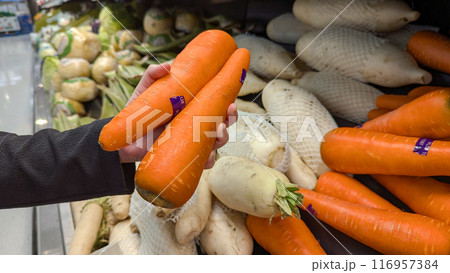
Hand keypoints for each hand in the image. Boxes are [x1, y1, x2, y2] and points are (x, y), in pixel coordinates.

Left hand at [119, 63, 237, 168]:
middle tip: (228, 112)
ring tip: (219, 131)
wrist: (126, 136)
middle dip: (231, 118)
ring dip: (223, 137)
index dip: (228, 103)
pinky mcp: (184, 156)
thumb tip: (169, 66)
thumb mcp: (146, 89)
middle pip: (223, 122)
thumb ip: (154, 74)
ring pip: (217, 142)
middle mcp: (196, 124)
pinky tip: (207, 157)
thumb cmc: (140, 110)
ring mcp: (192, 141)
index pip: (217, 104)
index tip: (231, 99)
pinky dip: (208, 160)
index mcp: (193, 107)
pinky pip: (203, 162)